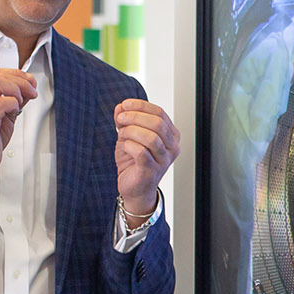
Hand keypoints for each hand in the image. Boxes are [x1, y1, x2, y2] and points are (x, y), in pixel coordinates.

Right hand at [0, 68, 38, 177]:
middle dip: (20, 81)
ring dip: (17, 90)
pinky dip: (13, 103)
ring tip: (21, 102)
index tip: (29, 81)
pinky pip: (1, 102)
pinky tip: (14, 111)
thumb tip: (28, 88)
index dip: (15, 74)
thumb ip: (12, 100)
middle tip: (31, 91)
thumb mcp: (1, 114)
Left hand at [114, 99, 179, 213]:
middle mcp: (172, 147)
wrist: (134, 188)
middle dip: (135, 117)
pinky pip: (141, 152)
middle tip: (120, 119)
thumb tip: (120, 107)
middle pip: (157, 123)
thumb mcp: (129, 136)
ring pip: (151, 137)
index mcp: (171, 135)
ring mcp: (164, 160)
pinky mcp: (152, 171)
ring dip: (131, 131)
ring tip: (122, 135)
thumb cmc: (135, 162)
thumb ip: (125, 120)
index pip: (160, 113)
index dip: (141, 106)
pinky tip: (124, 147)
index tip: (125, 105)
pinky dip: (129, 145)